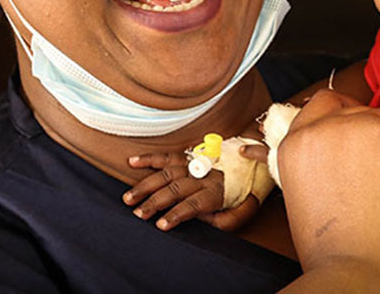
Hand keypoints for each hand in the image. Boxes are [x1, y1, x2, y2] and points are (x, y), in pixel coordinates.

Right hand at [124, 152, 259, 230]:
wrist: (250, 167)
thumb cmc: (240, 197)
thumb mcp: (237, 216)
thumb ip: (221, 222)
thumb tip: (200, 221)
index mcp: (215, 192)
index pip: (192, 205)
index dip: (176, 214)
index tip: (160, 225)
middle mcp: (203, 176)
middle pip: (175, 189)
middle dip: (155, 202)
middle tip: (138, 214)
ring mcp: (194, 163)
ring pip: (167, 173)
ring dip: (146, 185)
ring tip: (129, 198)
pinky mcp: (188, 155)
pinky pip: (167, 156)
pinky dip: (149, 158)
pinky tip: (132, 162)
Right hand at [279, 90, 379, 292]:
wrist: (360, 272)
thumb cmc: (336, 252)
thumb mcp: (304, 197)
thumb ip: (315, 164)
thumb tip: (339, 156)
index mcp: (295, 144)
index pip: (322, 106)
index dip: (343, 122)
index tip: (356, 143)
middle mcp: (323, 127)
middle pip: (356, 109)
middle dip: (371, 132)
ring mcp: (360, 126)